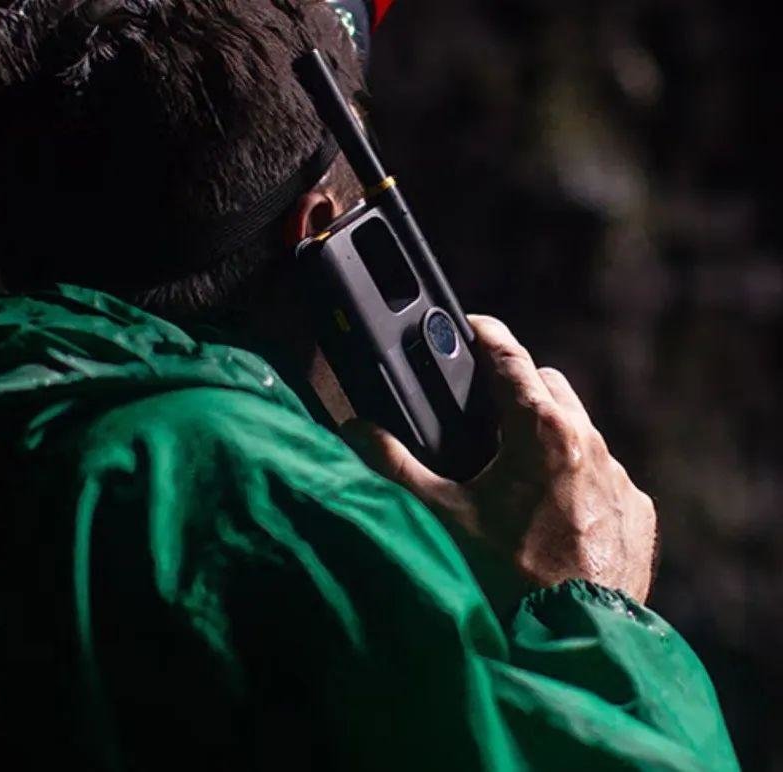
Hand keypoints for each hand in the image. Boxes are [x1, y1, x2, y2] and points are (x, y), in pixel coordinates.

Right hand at [342, 315, 657, 602]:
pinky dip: (578, 480)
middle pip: (551, 386)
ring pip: (580, 431)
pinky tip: (551, 513)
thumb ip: (393, 466)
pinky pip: (606, 475)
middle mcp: (589, 442)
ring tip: (514, 469)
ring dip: (549, 435)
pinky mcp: (637, 511)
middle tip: (485, 409)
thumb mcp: (441, 515)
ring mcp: (619, 478)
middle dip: (519, 386)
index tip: (471, 324)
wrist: (573, 638)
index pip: (511, 357)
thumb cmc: (507, 575)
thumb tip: (356, 431)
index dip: (485, 334)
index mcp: (541, 431)